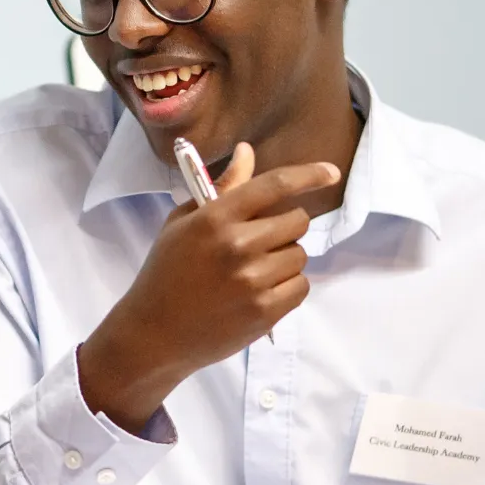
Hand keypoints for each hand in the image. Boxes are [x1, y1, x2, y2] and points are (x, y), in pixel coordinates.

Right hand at [78, 143, 339, 430]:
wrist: (154, 333)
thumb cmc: (166, 272)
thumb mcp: (183, 223)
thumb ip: (222, 188)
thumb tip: (248, 152)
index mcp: (214, 218)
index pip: (274, 185)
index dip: (308, 175)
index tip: (330, 173)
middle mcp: (238, 245)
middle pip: (297, 220)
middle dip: (285, 226)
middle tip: (261, 240)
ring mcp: (254, 280)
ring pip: (300, 254)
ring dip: (284, 259)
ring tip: (253, 271)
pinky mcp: (265, 311)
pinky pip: (301, 286)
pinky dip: (287, 286)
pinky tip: (259, 291)